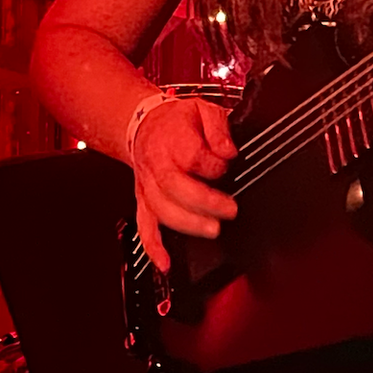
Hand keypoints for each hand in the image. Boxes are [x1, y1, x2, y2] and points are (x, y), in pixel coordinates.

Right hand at [130, 96, 237, 272]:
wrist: (144, 125)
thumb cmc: (176, 121)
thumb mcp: (204, 109)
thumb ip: (219, 128)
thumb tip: (228, 151)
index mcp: (172, 139)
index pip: (193, 156)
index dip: (214, 165)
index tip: (227, 164)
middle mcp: (157, 165)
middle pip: (175, 186)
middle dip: (204, 202)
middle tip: (229, 209)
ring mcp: (148, 186)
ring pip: (161, 209)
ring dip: (186, 223)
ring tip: (212, 229)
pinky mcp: (144, 201)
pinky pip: (144, 226)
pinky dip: (153, 247)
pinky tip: (166, 263)